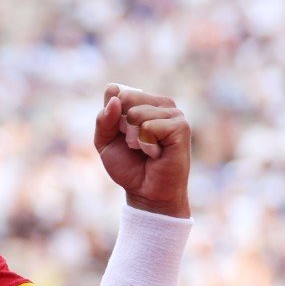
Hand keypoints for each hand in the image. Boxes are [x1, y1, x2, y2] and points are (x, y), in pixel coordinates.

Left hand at [93, 84, 191, 217]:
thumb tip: (114, 93)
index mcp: (144, 102)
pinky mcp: (181, 127)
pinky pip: (150, 126)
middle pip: (126, 98)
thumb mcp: (105, 142)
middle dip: (122, 126)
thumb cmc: (128, 166)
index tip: (121, 135)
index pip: (117, 93)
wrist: (145, 192)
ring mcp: (173, 114)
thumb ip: (103, 118)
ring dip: (134, 138)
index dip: (111, 118)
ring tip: (147, 150)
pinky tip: (156, 153)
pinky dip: (146, 143)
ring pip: (137, 113)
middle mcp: (161, 104)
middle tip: (134, 144)